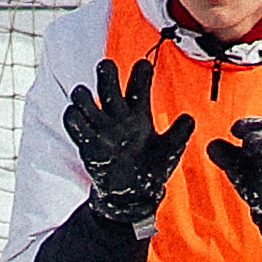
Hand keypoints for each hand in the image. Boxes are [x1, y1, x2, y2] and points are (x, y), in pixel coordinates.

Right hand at [59, 58, 192, 229]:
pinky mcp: (86, 143)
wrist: (132, 196)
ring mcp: (100, 128)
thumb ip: (179, 134)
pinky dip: (73, 116)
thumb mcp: (169, 150)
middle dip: (106, 72)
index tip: (144, 65)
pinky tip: (78, 116)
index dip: (140, 72)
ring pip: (84, 98)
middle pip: (108, 83)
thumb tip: (189, 118)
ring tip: (86, 96)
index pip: (138, 83)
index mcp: (139, 113)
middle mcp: (118, 116)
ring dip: (83, 95)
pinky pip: (73, 122)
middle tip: (106, 67)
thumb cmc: (151, 168)